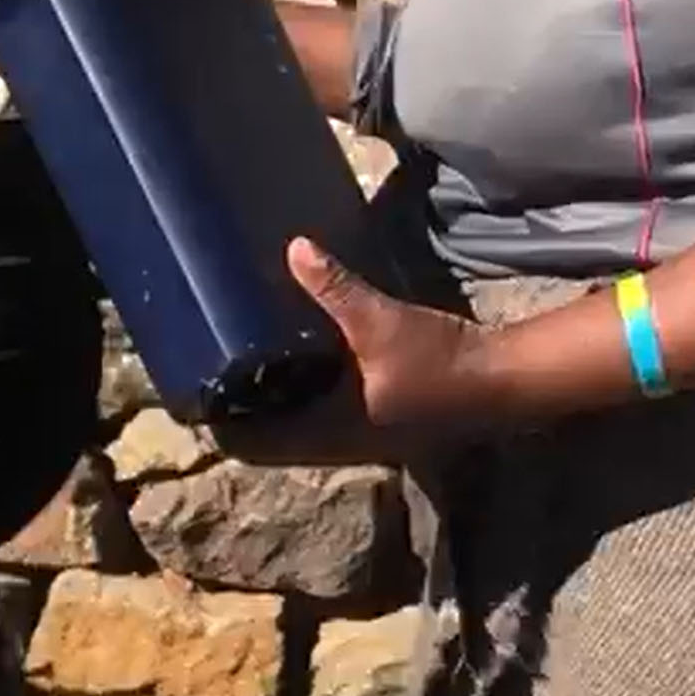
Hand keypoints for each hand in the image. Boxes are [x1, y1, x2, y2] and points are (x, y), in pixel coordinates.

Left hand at [211, 239, 499, 468]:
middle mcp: (335, 446)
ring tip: (245, 354)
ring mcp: (358, 439)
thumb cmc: (436, 362)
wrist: (502, 382)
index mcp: (325, 436)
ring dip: (274, 401)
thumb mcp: (379, 321)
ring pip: (297, 428)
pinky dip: (303, 394)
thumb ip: (334, 288)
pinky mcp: (377, 423)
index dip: (219, 422)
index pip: (251, 444)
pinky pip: (322, 415)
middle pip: (269, 437)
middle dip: (242, 406)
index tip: (193, 388)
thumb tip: (294, 249)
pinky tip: (300, 356)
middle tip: (213, 361)